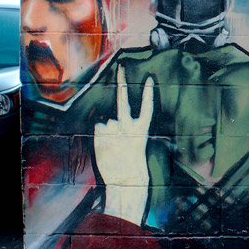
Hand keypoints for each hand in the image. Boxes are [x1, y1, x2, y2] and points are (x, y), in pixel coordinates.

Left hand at [94, 65, 153, 224]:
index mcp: (142, 130)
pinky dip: (99, 136)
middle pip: (123, 100)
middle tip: (121, 67)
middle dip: (122, 82)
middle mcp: (129, 126)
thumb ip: (122, 131)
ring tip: (113, 147)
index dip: (148, 92)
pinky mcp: (102, 135)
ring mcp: (115, 130)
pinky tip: (106, 146)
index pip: (147, 107)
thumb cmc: (130, 167)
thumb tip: (106, 121)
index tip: (149, 78)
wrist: (126, 181)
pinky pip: (98, 128)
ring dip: (107, 132)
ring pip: (107, 122)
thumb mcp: (132, 148)